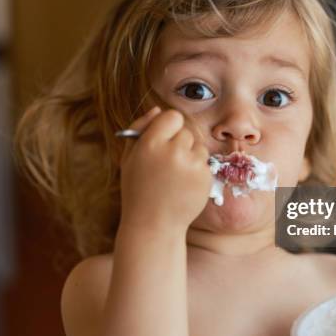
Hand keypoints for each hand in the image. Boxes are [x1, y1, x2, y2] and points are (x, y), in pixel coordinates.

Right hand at [119, 107, 211, 234]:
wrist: (154, 225)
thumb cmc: (139, 189)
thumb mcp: (130, 158)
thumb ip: (140, 129)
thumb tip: (157, 110)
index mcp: (150, 143)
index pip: (172, 116)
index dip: (168, 128)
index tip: (163, 140)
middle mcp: (172, 151)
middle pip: (186, 131)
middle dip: (179, 143)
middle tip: (167, 164)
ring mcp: (191, 164)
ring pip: (198, 146)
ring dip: (190, 156)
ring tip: (175, 177)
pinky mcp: (205, 177)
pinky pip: (204, 163)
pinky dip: (197, 172)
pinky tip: (184, 187)